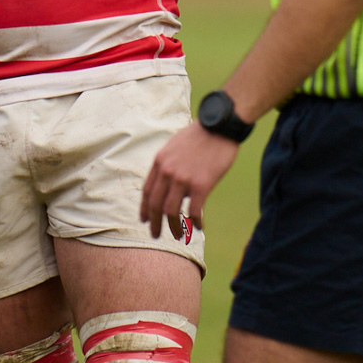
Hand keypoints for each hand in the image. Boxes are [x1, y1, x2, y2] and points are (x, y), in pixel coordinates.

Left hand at [140, 123, 239, 238]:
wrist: (219, 126)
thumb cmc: (200, 135)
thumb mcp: (174, 146)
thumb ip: (168, 164)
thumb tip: (169, 184)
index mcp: (159, 162)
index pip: (146, 191)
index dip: (144, 208)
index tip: (144, 220)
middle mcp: (167, 172)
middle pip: (155, 204)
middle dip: (154, 223)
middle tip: (156, 235)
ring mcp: (183, 179)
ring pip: (172, 211)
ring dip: (174, 226)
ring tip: (178, 235)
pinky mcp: (201, 185)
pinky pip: (194, 211)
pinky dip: (195, 222)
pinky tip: (199, 227)